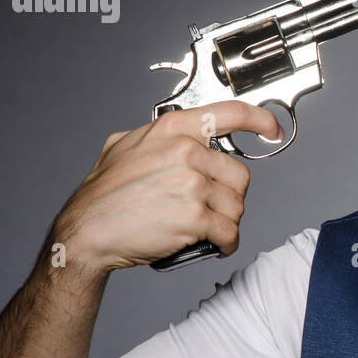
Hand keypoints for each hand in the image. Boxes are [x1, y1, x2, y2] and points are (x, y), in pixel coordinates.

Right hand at [52, 101, 283, 270]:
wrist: (86, 231)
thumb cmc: (103, 194)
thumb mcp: (123, 145)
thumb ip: (158, 137)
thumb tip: (179, 135)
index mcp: (174, 129)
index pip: (232, 113)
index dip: (260, 120)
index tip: (272, 129)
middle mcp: (187, 152)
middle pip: (240, 174)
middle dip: (230, 194)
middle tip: (211, 206)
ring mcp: (192, 185)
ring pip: (236, 205)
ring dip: (227, 221)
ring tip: (207, 226)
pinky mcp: (195, 218)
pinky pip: (230, 232)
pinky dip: (227, 243)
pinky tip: (217, 244)